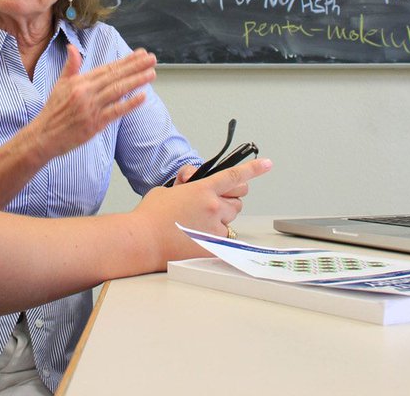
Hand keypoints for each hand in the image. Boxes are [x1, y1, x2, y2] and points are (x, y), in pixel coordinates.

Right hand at [23, 45, 156, 158]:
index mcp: (79, 81)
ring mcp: (91, 107)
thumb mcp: (59, 85)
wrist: (43, 136)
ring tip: (152, 73)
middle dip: (136, 66)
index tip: (140, 54)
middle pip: (115, 76)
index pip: (107, 68)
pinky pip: (115, 111)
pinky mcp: (94, 123)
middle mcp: (86, 92)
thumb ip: (70, 67)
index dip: (125, 60)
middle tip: (152, 59)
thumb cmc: (53, 111)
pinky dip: (129, 103)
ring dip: (136, 81)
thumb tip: (72, 48)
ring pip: (118, 90)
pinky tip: (143, 96)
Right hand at [137, 157, 271, 264]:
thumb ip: (186, 187)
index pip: (235, 175)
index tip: (267, 164)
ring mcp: (213, 227)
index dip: (254, 169)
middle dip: (229, 201)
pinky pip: (222, 240)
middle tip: (214, 204)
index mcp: (203, 189)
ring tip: (198, 223)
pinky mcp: (211, 246)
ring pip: (230, 221)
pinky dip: (214, 238)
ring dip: (221, 219)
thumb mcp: (168, 190)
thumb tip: (191, 189)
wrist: (142, 239)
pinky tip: (196, 237)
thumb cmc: (150, 216)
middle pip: (237, 201)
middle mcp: (213, 206)